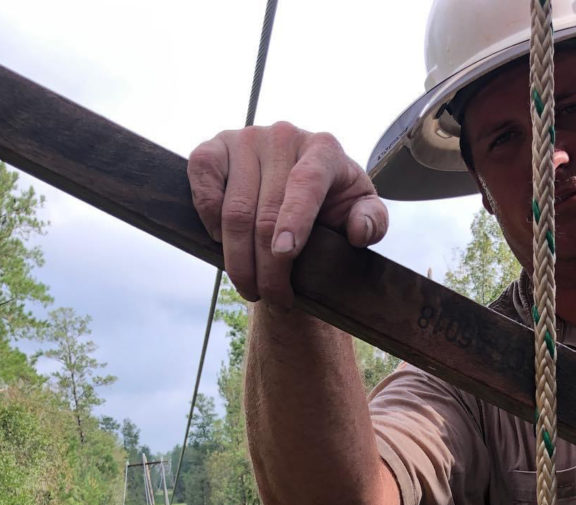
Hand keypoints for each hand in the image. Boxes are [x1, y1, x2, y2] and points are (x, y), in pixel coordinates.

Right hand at [188, 121, 388, 306]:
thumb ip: (373, 221)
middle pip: (265, 210)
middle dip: (266, 264)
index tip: (285, 255)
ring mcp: (245, 139)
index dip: (294, 220)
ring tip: (249, 287)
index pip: (306, 183)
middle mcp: (283, 136)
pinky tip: (223, 244)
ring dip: (237, 258)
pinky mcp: (214, 148)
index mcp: (324, 148)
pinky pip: (202, 184)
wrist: (297, 189)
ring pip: (232, 209)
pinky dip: (208, 221)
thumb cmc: (333, 202)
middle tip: (270, 296)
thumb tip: (358, 231)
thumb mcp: (361, 211)